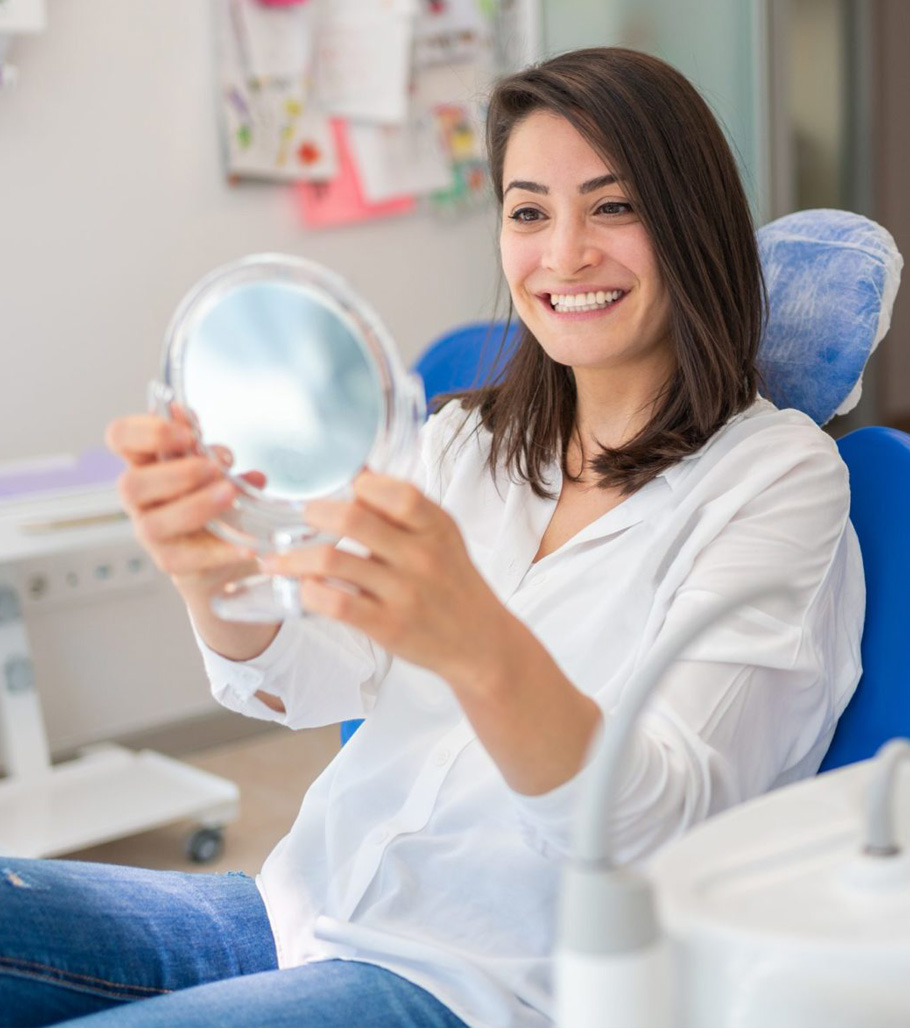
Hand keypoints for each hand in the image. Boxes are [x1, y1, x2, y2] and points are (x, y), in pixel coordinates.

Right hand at [105, 412, 256, 586]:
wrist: (225, 547)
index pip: (120, 437)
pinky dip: (221, 550)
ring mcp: (151, 532)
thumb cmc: (213, 497)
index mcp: (146, 463)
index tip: (187, 432)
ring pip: (153, 524)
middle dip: (175, 473)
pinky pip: (189, 559)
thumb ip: (208, 449)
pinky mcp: (171, 561)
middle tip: (214, 468)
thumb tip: (207, 436)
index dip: (145, 431)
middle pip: (131, 485)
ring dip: (194, 506)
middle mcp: (141, 498)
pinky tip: (247, 543)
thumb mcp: (216, 467)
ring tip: (230, 495)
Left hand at [260, 470, 514, 689]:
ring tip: (275, 558)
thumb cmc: (453, 583)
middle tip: (300, 517)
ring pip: (333, 563)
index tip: (342, 490)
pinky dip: (310, 593)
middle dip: (314, 514)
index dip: (361, 486)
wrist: (479, 642)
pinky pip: (336, 604)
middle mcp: (422, 557)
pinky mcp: (388, 626)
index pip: (395, 491)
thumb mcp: (441, 537)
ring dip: (294, 557)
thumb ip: (404, 507)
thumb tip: (360, 473)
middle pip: (353, 520)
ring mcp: (404, 593)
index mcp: (436, 527)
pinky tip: (301, 588)